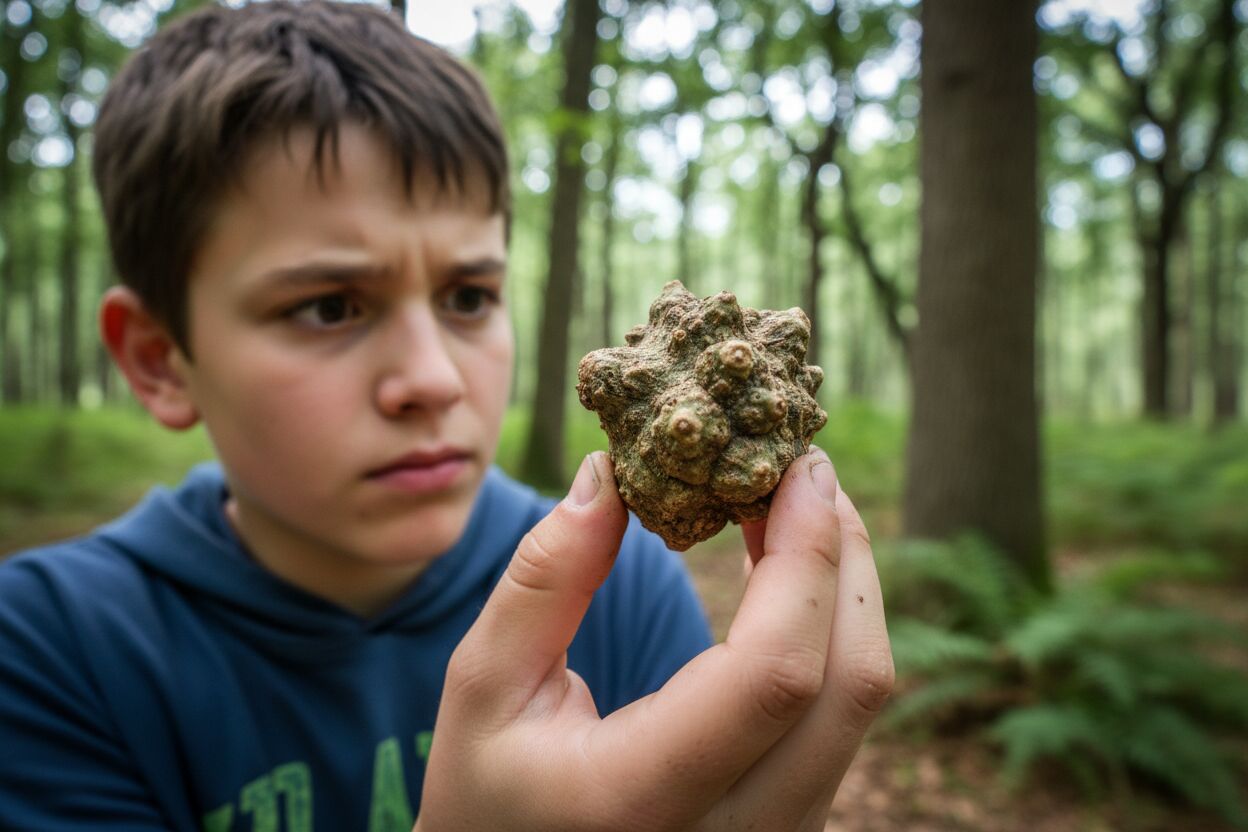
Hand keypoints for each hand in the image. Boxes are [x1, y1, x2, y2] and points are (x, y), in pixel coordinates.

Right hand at [414, 449, 892, 831]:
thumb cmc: (488, 794)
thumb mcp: (483, 688)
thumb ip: (542, 581)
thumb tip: (609, 472)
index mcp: (646, 794)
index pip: (773, 672)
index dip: (807, 556)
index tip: (798, 467)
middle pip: (848, 683)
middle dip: (843, 556)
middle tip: (803, 470)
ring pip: (859, 702)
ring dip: (846, 589)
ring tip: (796, 510)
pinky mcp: (791, 824)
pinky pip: (842, 717)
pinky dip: (833, 631)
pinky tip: (791, 579)